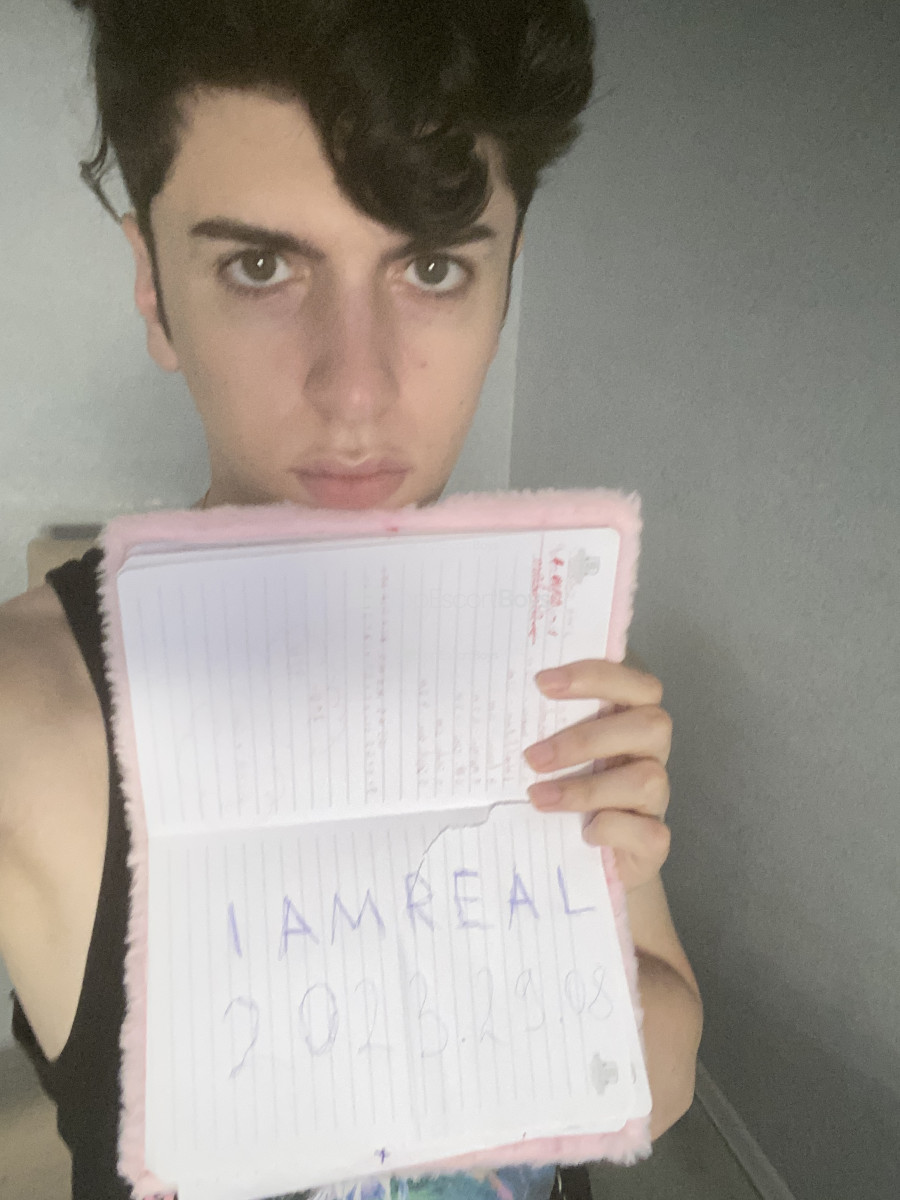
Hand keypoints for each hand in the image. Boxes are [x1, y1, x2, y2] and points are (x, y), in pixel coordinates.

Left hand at [524, 660, 671, 892]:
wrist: (590, 859)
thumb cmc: (565, 787)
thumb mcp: (553, 752)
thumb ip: (542, 724)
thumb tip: (492, 701)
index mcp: (630, 720)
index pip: (637, 684)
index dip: (596, 677)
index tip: (542, 683)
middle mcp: (650, 753)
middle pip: (652, 724)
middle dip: (586, 739)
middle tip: (532, 757)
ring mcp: (656, 797)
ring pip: (648, 779)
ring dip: (586, 788)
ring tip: (537, 797)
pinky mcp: (654, 840)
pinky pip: (649, 831)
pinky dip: (612, 829)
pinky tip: (584, 832)